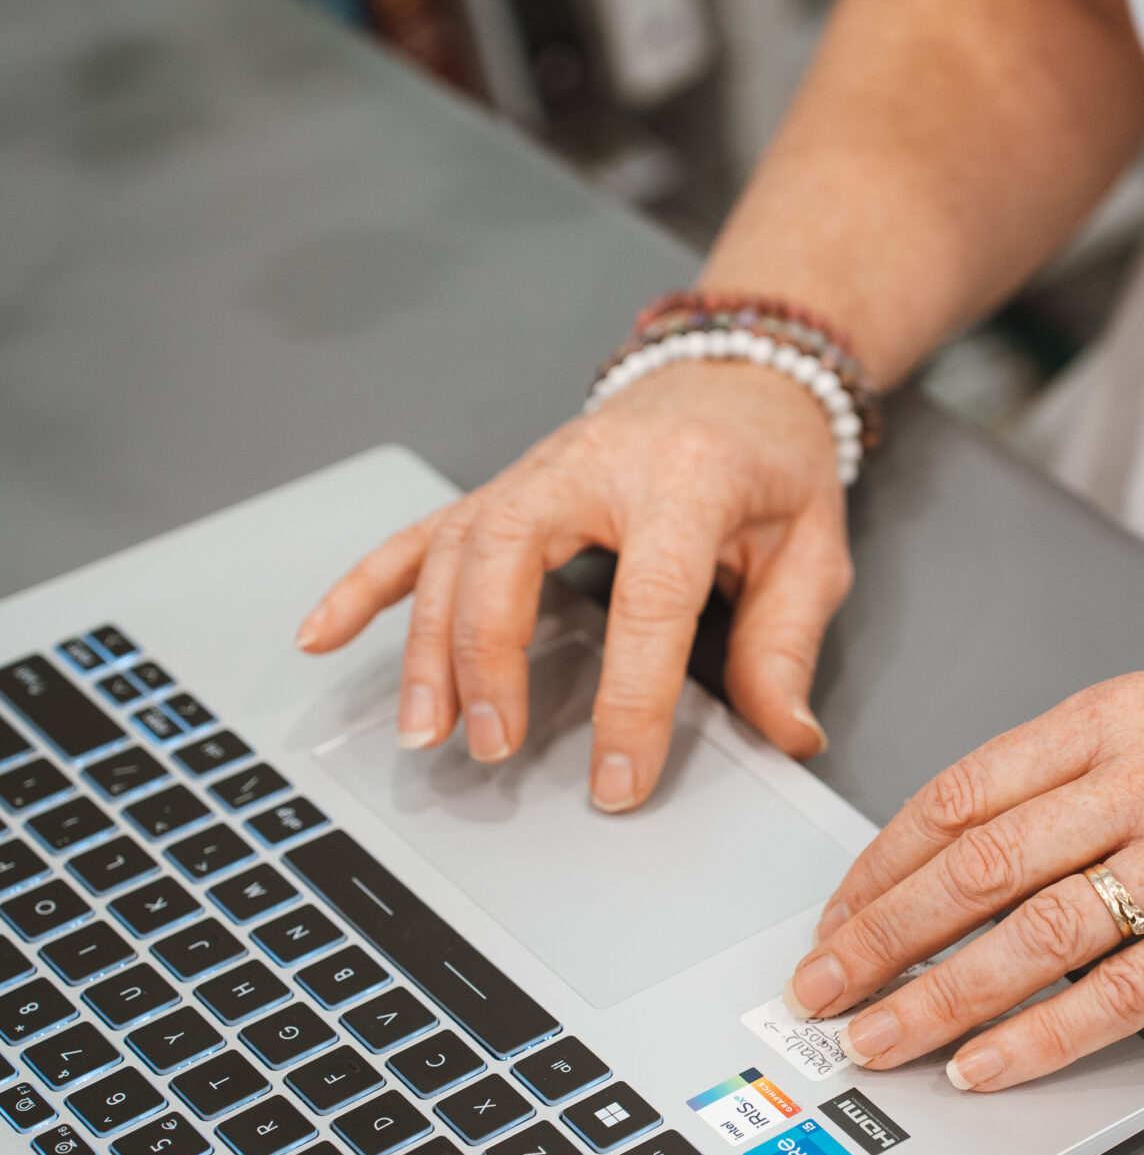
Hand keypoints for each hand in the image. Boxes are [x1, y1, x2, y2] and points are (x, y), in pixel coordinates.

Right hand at [295, 363, 851, 808]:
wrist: (737, 374)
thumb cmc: (770, 463)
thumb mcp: (811, 549)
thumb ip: (785, 644)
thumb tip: (785, 736)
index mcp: (684, 480)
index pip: (647, 597)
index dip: (630, 697)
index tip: (618, 780)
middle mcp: (592, 465)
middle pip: (509, 553)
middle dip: (487, 654)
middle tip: (490, 745)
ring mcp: (535, 471)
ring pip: (456, 549)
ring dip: (428, 642)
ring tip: (425, 728)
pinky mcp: (504, 486)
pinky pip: (421, 533)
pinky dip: (365, 583)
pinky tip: (322, 634)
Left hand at [786, 674, 1143, 1090]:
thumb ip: (1062, 797)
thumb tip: (936, 880)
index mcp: (1114, 719)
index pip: (961, 795)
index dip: (879, 869)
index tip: (832, 924)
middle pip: (980, 863)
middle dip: (882, 938)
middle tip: (822, 991)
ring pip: (1039, 931)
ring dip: (942, 997)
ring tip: (884, 1041)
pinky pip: (1123, 991)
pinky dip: (1042, 1036)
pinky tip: (988, 1066)